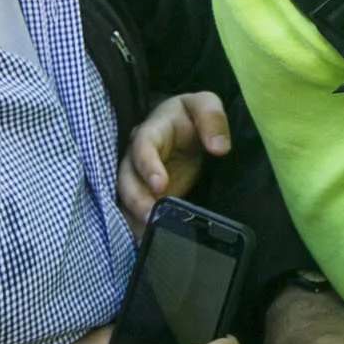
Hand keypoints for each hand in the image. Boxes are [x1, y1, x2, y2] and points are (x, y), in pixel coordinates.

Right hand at [117, 92, 229, 233]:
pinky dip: (135, 224)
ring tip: (147, 233)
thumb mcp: (205, 105)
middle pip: (127, 176)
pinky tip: (146, 238)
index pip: (143, 145)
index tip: (161, 185)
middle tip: (151, 216)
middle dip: (136, 198)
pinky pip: (131, 209)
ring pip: (124, 196)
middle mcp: (136, 154)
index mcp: (152, 130)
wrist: (184, 130)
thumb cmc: (191, 117)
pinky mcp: (141, 193)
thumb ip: (213, 119)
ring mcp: (136, 176)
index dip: (148, 165)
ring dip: (133, 215)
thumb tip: (220, 147)